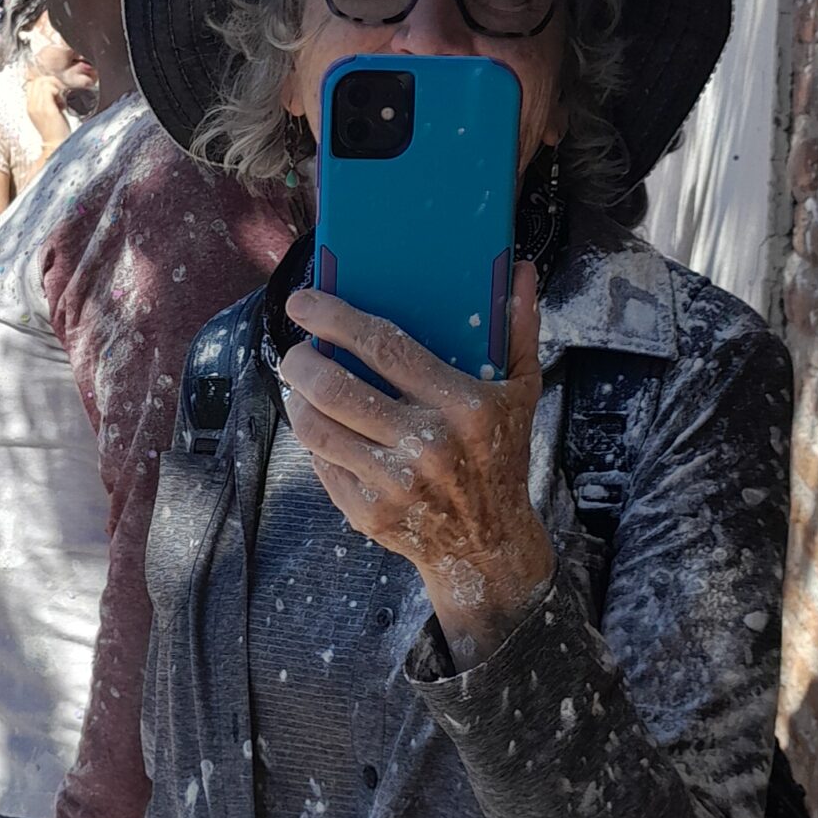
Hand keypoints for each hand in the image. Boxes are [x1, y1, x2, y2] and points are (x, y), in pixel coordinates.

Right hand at [23, 66, 73, 149]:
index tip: (56, 90)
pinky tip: (62, 102)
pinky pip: (48, 89)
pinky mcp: (46, 109)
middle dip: (51, 81)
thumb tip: (55, 88)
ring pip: (42, 82)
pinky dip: (58, 90)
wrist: (56, 145)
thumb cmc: (56, 131)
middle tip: (60, 93)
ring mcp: (37, 107)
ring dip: (55, 85)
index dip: (46, 82)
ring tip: (61, 98)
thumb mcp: (48, 112)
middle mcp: (31, 105)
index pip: (33, 82)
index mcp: (30, 106)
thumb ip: (48, 100)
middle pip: (37, 80)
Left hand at [278, 264, 554, 668]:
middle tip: (296, 350)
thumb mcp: (521, 393)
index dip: (335, 318)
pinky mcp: (367, 512)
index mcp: (464, 406)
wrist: (488, 546)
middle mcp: (426, 445)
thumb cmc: (502, 457)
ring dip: (297, 398)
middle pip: (336, 388)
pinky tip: (321, 426)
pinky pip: (321, 464)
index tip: (304, 301)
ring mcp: (393, 483)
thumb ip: (518, 328)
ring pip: (316, 427)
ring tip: (301, 384)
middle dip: (301, 360)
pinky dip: (314, 440)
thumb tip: (519, 271)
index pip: (384, 346)